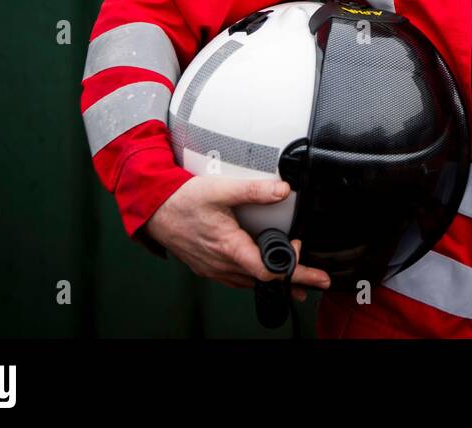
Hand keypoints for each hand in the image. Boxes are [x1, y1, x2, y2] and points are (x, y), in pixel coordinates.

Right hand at [144, 176, 331, 299]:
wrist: (154, 210)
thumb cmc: (183, 202)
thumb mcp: (221, 190)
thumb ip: (254, 190)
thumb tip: (282, 190)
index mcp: (229, 248)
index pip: (267, 271)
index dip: (291, 267)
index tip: (305, 255)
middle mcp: (222, 264)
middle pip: (264, 280)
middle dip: (293, 281)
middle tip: (316, 281)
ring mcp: (214, 269)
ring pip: (250, 282)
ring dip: (273, 281)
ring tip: (296, 281)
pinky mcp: (208, 267)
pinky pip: (236, 279)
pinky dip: (254, 277)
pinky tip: (261, 271)